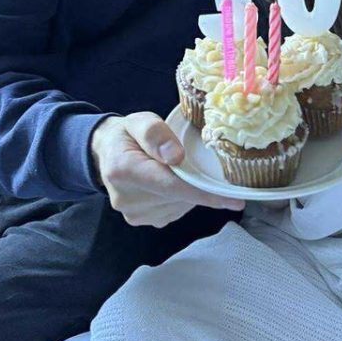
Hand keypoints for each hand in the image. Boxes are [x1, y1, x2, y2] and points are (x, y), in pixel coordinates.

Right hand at [90, 112, 244, 226]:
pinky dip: (181, 199)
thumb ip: (155, 133)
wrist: (106, 152)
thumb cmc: (127, 134)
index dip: (205, 194)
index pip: (171, 186)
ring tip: (178, 170)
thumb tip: (176, 156)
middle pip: (179, 197)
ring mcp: (133, 213)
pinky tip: (173, 184)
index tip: (235, 200)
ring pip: (180, 206)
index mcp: (124, 169)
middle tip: (203, 166)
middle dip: (198, 185)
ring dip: (189, 191)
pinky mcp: (140, 220)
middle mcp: (126, 198)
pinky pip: (174, 212)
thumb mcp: (139, 120)